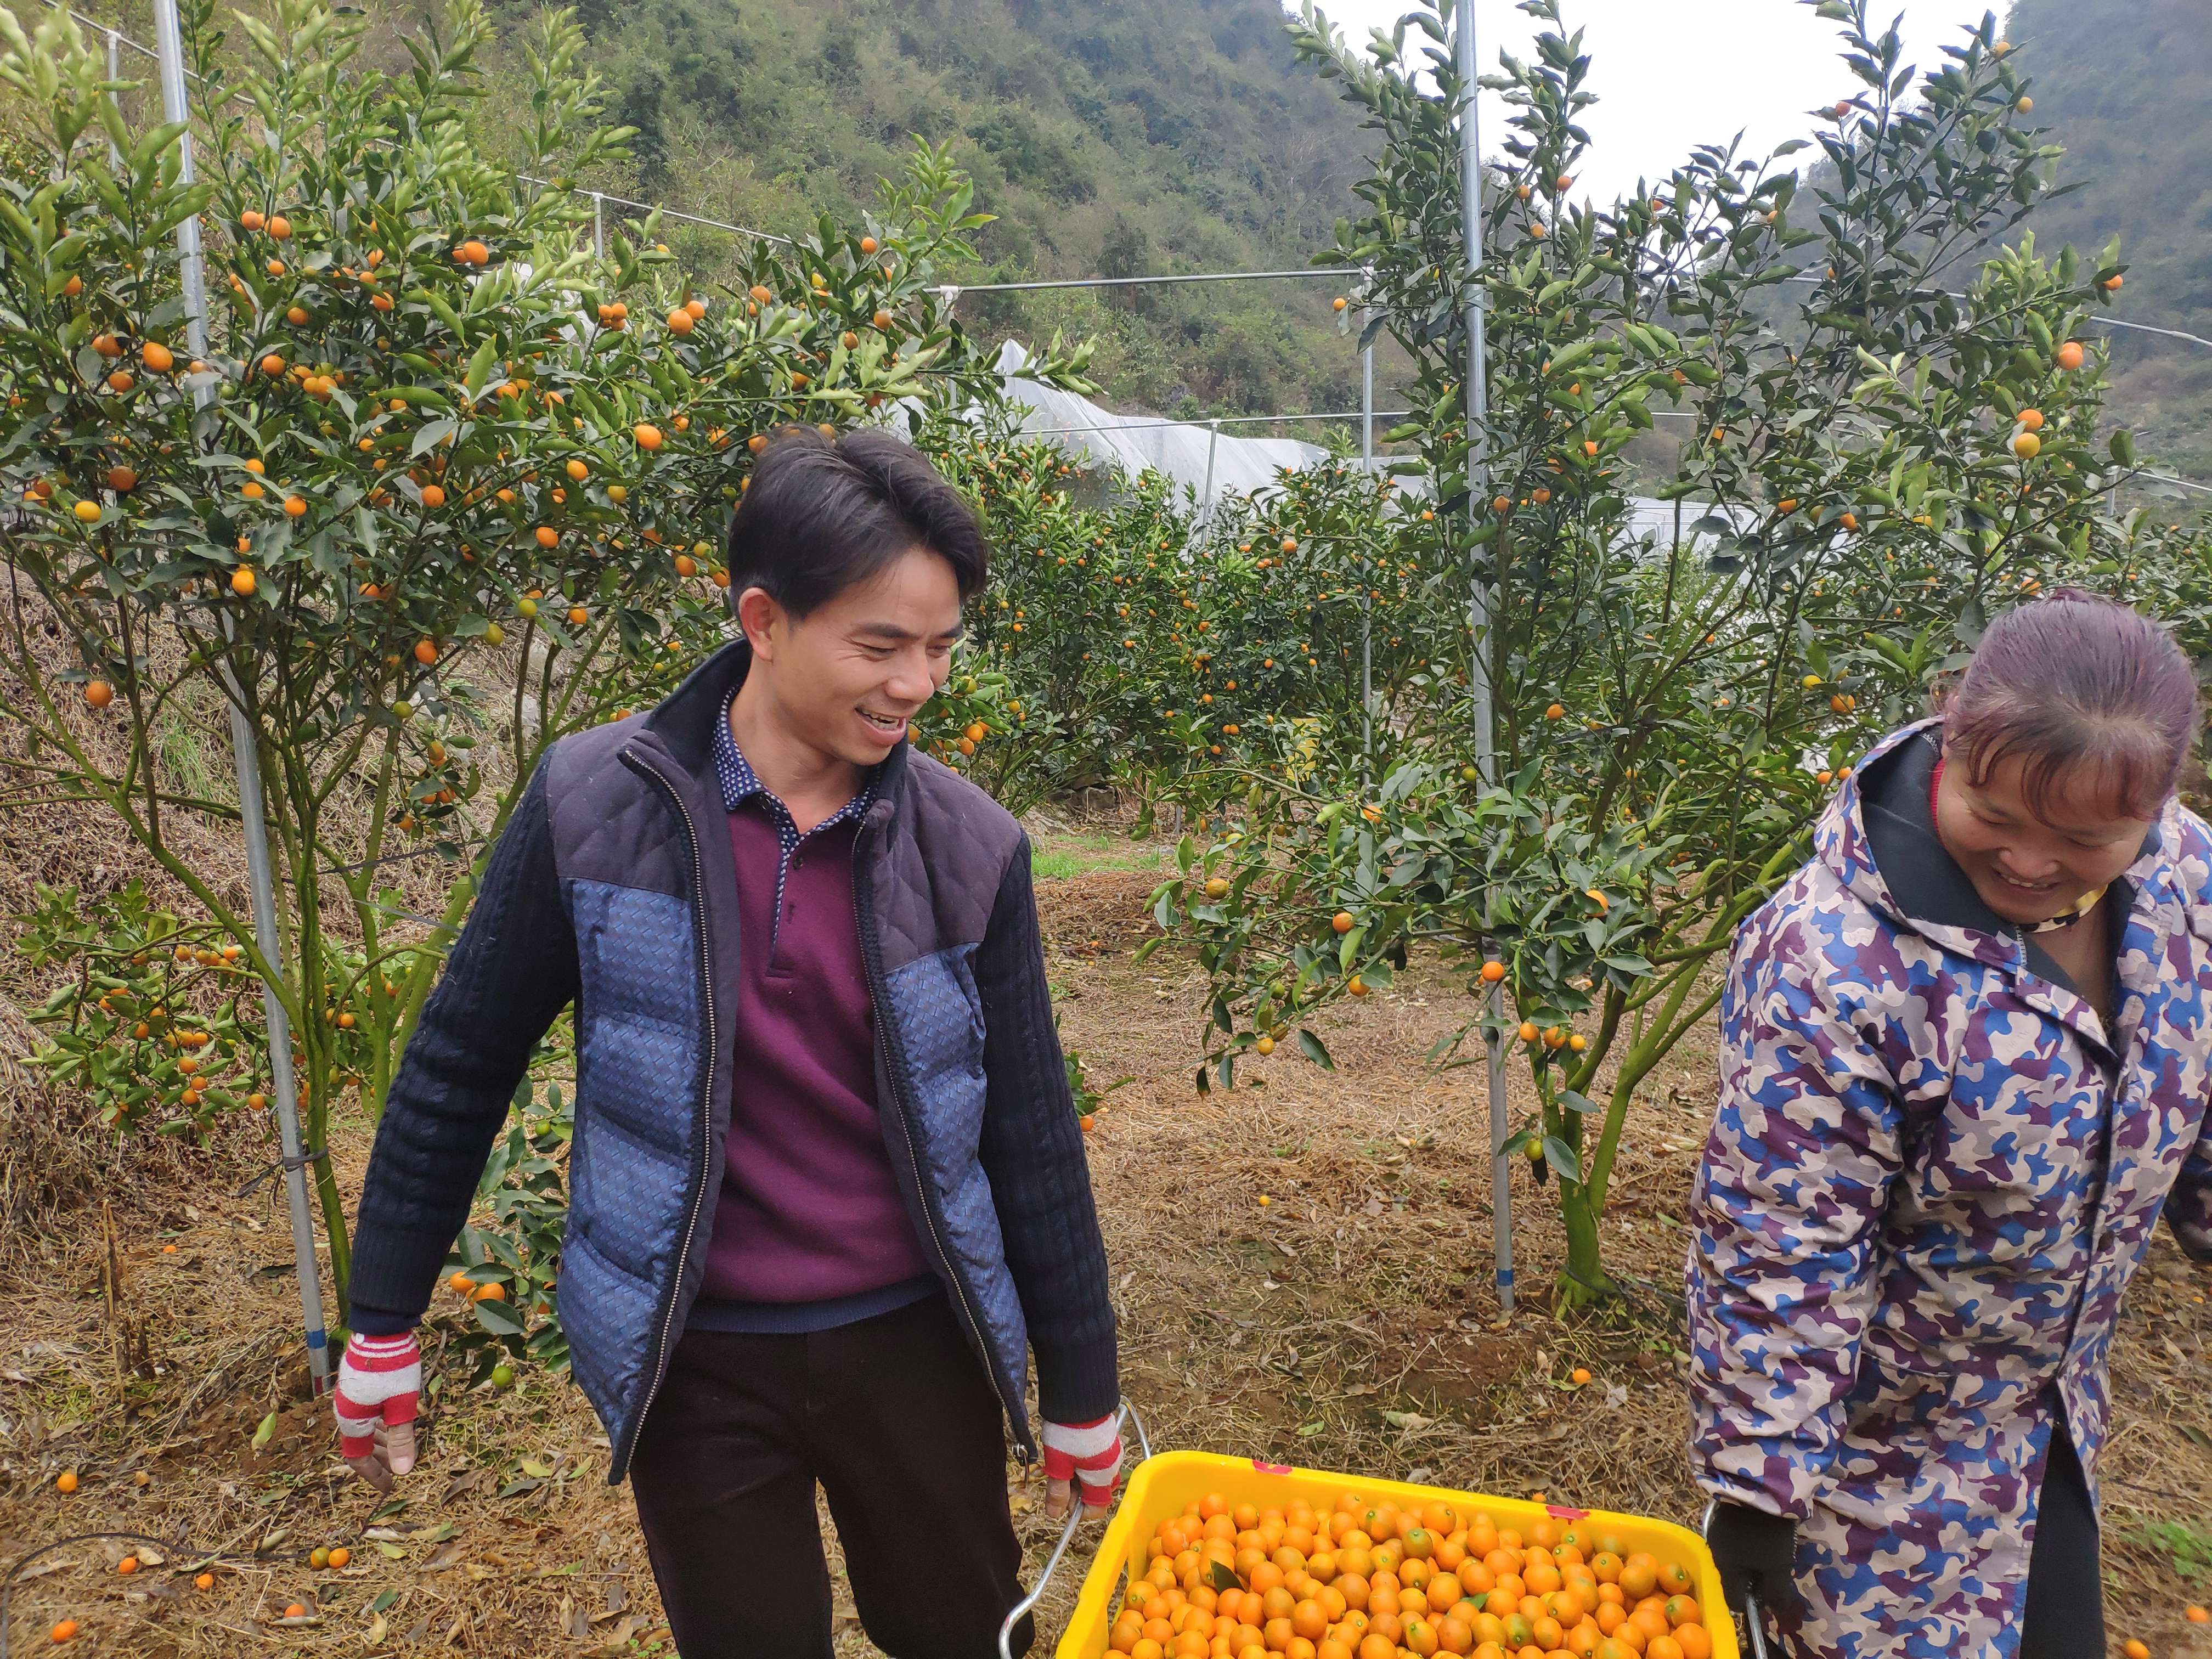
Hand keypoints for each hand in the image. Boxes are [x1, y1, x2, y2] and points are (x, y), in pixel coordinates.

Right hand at [334, 1332, 421, 1492]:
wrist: (382, 1328)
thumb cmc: (393, 1368)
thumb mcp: (402, 1406)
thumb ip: (402, 1439)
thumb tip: (403, 1471)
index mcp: (352, 1421)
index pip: (357, 1458)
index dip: (373, 1475)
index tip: (388, 1487)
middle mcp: (347, 1411)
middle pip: (362, 1444)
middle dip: (382, 1459)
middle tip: (402, 1467)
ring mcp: (354, 1396)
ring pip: (367, 1427)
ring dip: (384, 1441)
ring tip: (403, 1448)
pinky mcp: (362, 1384)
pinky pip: (370, 1413)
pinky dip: (383, 1423)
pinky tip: (397, 1424)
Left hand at [1040, 1415, 1122, 1519]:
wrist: (1079, 1396)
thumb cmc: (1068, 1433)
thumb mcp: (1058, 1465)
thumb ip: (1058, 1492)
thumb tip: (1055, 1515)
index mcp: (1102, 1478)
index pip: (1096, 1509)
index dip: (1078, 1511)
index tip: (1061, 1500)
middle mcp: (1112, 1467)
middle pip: (1096, 1492)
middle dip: (1077, 1492)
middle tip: (1058, 1479)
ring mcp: (1113, 1451)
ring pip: (1097, 1475)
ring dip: (1080, 1476)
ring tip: (1062, 1463)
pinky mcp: (1109, 1438)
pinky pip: (1099, 1459)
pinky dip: (1085, 1462)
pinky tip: (1070, 1451)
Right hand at [1705, 1501, 1800, 1619]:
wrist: (1756, 1485)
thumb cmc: (1768, 1531)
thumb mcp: (1779, 1566)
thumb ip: (1777, 1592)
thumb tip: (1775, 1609)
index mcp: (1727, 1569)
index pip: (1735, 1602)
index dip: (1753, 1604)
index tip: (1770, 1592)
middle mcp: (1716, 1554)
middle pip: (1735, 1580)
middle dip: (1754, 1580)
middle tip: (1774, 1568)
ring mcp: (1716, 1534)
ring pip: (1734, 1560)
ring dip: (1750, 1561)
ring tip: (1769, 1548)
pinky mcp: (1721, 1518)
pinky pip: (1733, 1542)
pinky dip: (1746, 1544)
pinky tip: (1760, 1532)